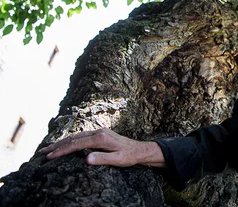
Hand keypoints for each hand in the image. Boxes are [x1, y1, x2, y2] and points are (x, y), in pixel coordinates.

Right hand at [38, 128, 166, 167]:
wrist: (140, 150)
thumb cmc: (130, 156)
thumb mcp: (118, 160)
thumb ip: (102, 159)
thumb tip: (86, 159)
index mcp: (101, 138)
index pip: (76, 144)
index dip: (61, 151)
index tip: (49, 157)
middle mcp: (99, 132)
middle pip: (73, 138)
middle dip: (56, 145)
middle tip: (41, 152)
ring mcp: (99, 131)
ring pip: (76, 136)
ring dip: (62, 142)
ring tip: (48, 149)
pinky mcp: (100, 134)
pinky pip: (81, 136)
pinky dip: (70, 140)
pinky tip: (64, 144)